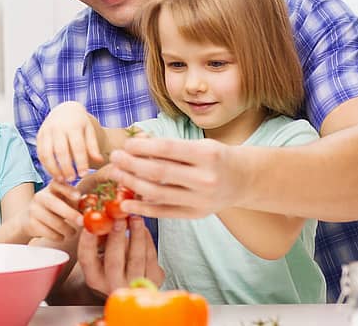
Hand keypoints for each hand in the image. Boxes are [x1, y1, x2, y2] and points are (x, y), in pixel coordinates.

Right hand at [27, 180, 82, 241]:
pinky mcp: (31, 223)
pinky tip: (62, 236)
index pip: (58, 184)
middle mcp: (40, 196)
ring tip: (73, 233)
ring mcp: (33, 209)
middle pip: (54, 203)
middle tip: (82, 222)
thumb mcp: (66, 201)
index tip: (78, 196)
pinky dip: (58, 236)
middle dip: (69, 213)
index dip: (68, 190)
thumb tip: (94, 204)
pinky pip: (48, 232)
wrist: (31, 219)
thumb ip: (78, 201)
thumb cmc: (56, 209)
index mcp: (51, 187)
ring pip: (52, 221)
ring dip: (66, 229)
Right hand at [37, 101, 104, 181]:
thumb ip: (93, 146)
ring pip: (47, 153)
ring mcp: (46, 131)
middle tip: (72, 180)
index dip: (80, 162)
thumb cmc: (79, 123)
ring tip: (61, 180)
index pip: (77, 147)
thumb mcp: (89, 131)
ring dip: (53, 169)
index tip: (83, 175)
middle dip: (66, 167)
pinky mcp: (39, 136)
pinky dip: (45, 165)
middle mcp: (58, 127)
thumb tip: (99, 161)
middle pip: (61, 151)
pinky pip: (40, 153)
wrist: (64, 110)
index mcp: (73, 125)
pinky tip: (53, 173)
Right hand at [78, 216, 162, 294]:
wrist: (133, 279)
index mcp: (94, 278)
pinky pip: (151, 257)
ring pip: (136, 258)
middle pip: (114, 261)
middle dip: (117, 236)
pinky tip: (143, 228)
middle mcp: (113, 285)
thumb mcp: (100, 253)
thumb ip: (99, 237)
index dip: (88, 240)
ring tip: (135, 217)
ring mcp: (135, 285)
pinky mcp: (154, 279)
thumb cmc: (113, 262)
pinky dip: (147, 239)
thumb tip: (101, 217)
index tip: (91, 223)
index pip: (87, 259)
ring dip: (136, 234)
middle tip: (118, 218)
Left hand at [108, 137, 248, 218]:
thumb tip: (136, 142)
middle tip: (114, 158)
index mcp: (207, 155)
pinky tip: (125, 202)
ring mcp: (201, 200)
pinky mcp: (195, 214)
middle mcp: (205, 179)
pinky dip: (142, 208)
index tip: (126, 144)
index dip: (142, 146)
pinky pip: (163, 213)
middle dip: (131, 164)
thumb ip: (170, 146)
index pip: (167, 149)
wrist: (243, 180)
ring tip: (116, 175)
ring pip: (157, 194)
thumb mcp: (198, 145)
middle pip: (158, 172)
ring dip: (131, 184)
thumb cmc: (215, 157)